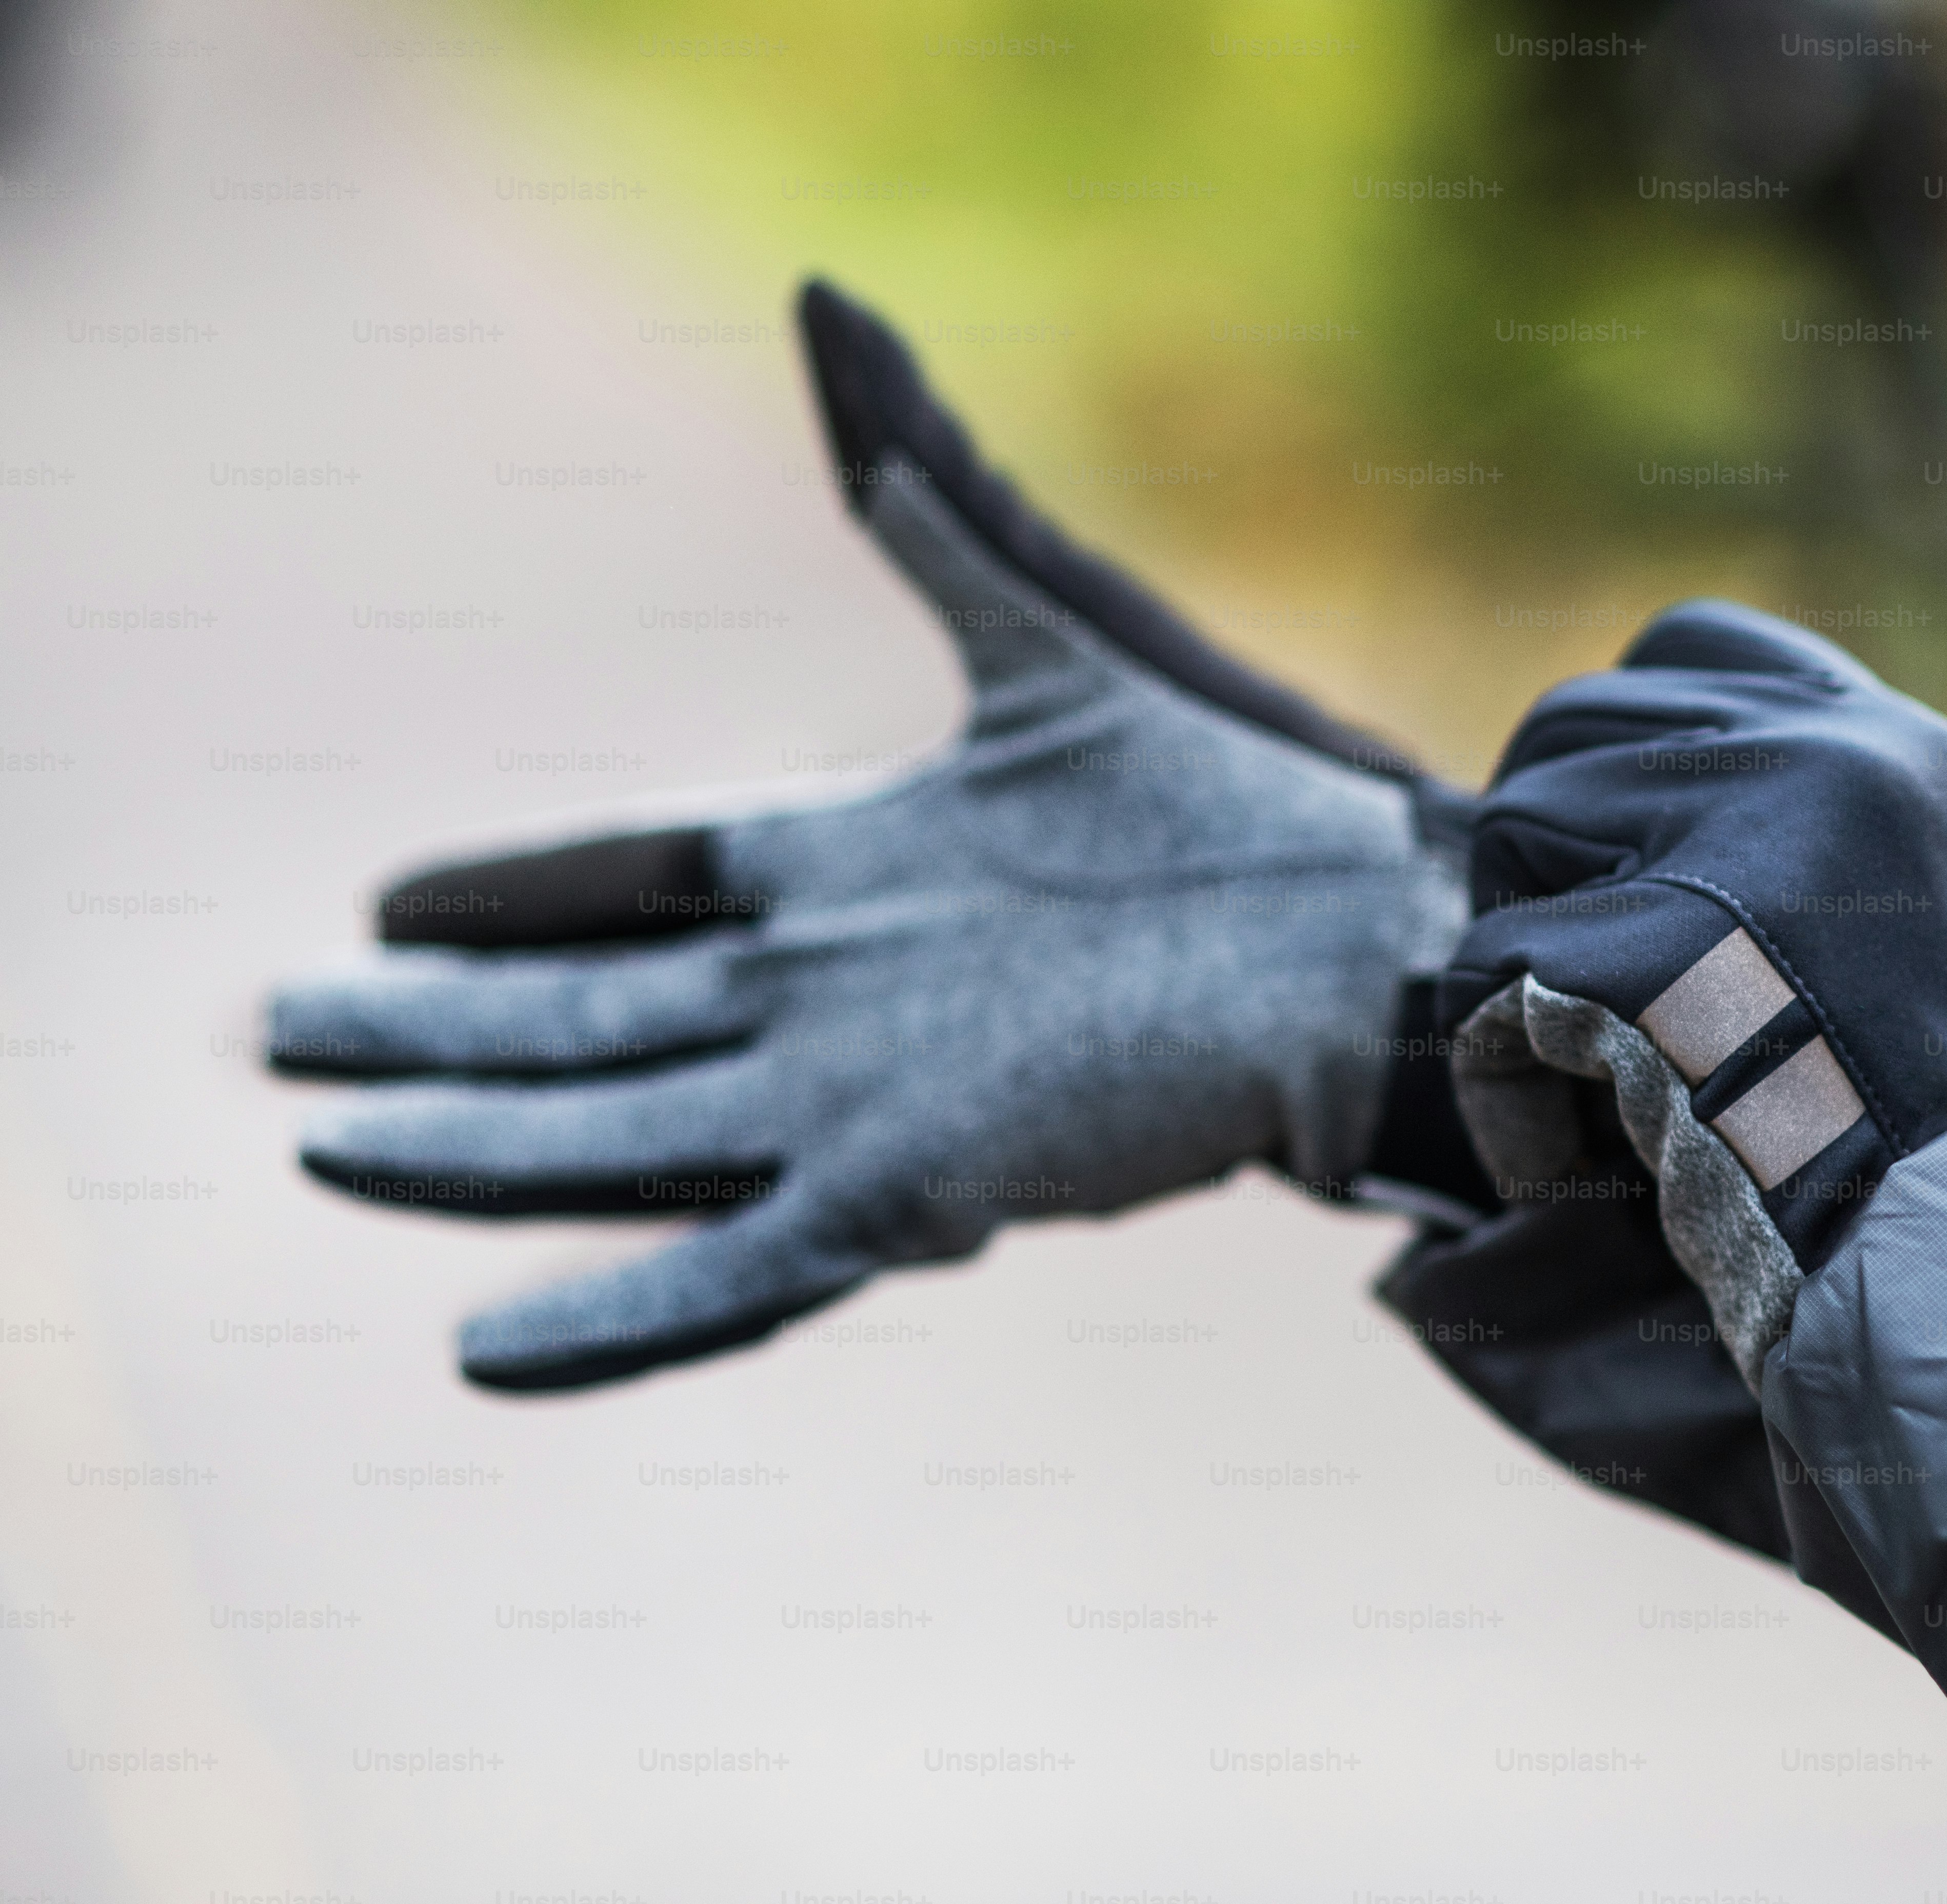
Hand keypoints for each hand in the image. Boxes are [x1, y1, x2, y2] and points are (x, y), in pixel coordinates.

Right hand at [271, 282, 1466, 1390]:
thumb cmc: (1243, 785)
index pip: (643, 882)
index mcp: (859, 870)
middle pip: (591, 1018)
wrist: (1377, 924)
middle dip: (439, 1032)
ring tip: (331, 1160)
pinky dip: (619, 1318)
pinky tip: (491, 1348)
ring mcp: (870, 1099)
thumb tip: (824, 310)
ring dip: (473, 1159)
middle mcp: (839, 991)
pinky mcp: (923, 1191)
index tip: (387, 896)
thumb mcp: (1057, 632)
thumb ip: (930, 507)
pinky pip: (739, 1269)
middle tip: (288, 1034)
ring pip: (623, 1140)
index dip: (513, 895)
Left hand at [1437, 600, 1946, 1383]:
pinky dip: (1500, 1085)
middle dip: (1545, 856)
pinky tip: (1584, 1161)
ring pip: (1512, 828)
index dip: (1619, 745)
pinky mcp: (1653, 953)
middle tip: (1596, 993)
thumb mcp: (1893, 927)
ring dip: (1519, 958)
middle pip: (1570, 725)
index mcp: (1900, 753)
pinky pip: (1484, 975)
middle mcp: (1835, 761)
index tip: (1620, 863)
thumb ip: (1776, 830)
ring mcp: (1746, 846)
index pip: (1692, 645)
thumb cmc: (1924, 1147)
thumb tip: (1586, 782)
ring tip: (1608, 1076)